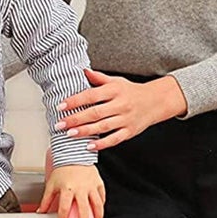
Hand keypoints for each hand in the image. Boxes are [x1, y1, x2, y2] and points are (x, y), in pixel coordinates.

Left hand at [37, 164, 104, 217]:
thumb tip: (40, 211)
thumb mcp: (51, 184)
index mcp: (67, 189)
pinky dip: (101, 205)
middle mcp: (81, 189)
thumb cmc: (63, 169)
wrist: (74, 154)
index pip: (64, 208)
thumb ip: (46, 199)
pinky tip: (99, 211)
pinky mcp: (98, 183)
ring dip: (97, 217)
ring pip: (97, 205)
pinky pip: (102, 196)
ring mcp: (91, 186)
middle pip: (83, 210)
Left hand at [55, 69, 186, 150]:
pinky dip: (101, 144)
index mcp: (115, 90)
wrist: (156, 101)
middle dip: (76, 119)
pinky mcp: (130, 131)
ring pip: (103, 127)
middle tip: (60, 124)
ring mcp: (125, 119)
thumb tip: (82, 71)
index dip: (75, 101)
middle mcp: (120, 105)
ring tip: (70, 134)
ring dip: (85, 131)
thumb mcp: (116, 81)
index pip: (91, 95)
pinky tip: (89, 146)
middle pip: (95, 113)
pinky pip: (114, 139)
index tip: (61, 106)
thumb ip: (99, 78)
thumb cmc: (131, 92)